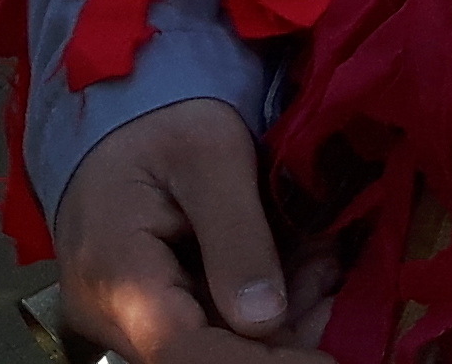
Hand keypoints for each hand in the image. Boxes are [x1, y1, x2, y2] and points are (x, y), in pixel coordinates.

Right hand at [51, 99, 328, 360]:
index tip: (330, 361)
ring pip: (220, 345)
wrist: (122, 112)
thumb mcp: (210, 153)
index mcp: (117, 274)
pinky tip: (306, 267)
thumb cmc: (163, 120)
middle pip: (208, 355)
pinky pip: (217, 327)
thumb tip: (265, 320)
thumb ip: (237, 235)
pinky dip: (269, 306)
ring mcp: (132, 320)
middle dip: (286, 335)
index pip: (186, 353)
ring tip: (323, 260)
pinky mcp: (156, 314)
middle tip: (337, 284)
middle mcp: (114, 315)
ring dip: (286, 318)